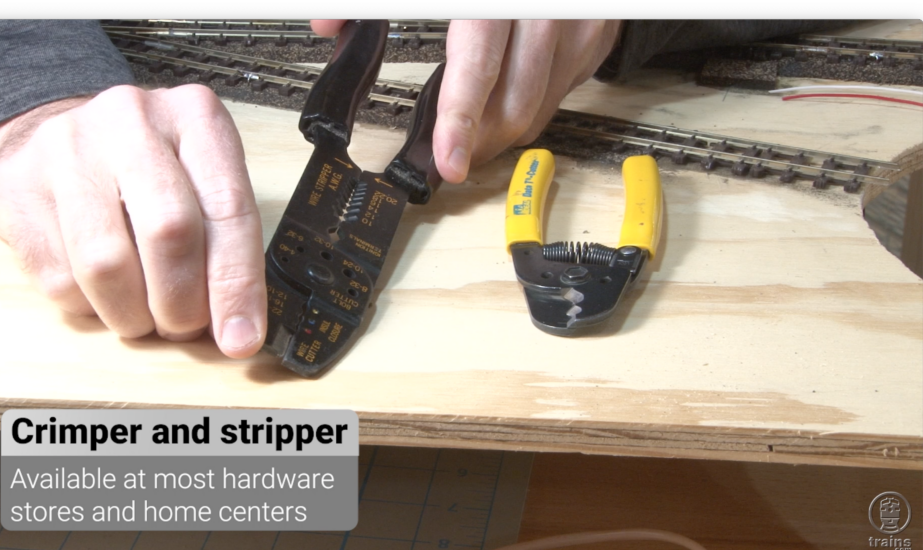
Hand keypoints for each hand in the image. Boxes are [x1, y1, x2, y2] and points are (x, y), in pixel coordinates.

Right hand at [0, 85, 266, 357]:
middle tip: (184, 328)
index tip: (240, 338)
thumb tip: (237, 327)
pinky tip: (100, 293)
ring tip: (142, 316)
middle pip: (169, 233)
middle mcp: (132, 122)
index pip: (228, 210)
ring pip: (106, 264)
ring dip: (133, 314)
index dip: (237, 286)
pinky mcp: (17, 188)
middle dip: (183, 304)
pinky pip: (58, 278)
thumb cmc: (148, 168)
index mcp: (194, 117)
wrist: (55, 130)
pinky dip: (89, 306)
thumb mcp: (203, 179)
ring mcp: (67, 150)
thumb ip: (226, 241)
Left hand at [311, 19, 621, 182]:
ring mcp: (579, 25)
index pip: (479, 62)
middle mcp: (546, 10)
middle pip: (514, 104)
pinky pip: (560, 96)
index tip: (447, 162)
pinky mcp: (595, 38)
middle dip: (477, 143)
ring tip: (470, 136)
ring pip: (539, 110)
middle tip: (446, 157)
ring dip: (500, 136)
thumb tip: (327, 25)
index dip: (460, 119)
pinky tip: (502, 100)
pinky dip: (527, 109)